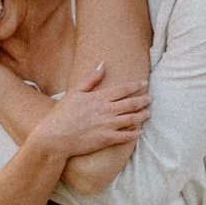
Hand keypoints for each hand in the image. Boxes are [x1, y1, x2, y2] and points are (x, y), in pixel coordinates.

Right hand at [34, 64, 148, 159]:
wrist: (55, 137)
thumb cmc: (62, 114)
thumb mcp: (74, 92)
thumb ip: (91, 79)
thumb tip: (103, 65)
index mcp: (99, 97)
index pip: (123, 89)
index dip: (136, 85)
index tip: (144, 83)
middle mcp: (107, 110)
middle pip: (131, 103)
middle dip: (143, 100)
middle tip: (150, 98)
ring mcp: (108, 125)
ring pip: (132, 119)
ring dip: (142, 115)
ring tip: (148, 113)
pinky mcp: (107, 139)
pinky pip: (126, 136)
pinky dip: (135, 133)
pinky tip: (139, 131)